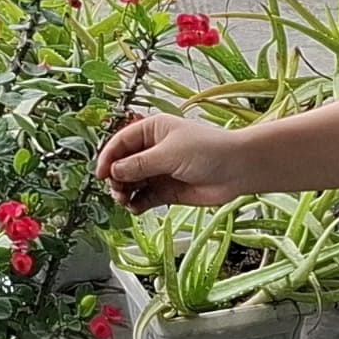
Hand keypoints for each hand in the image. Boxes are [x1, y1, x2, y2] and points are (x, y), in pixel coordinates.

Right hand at [99, 112, 249, 210]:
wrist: (238, 170)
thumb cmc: (208, 150)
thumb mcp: (169, 153)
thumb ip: (140, 164)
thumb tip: (114, 172)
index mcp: (152, 130)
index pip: (121, 142)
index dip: (108, 158)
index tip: (100, 174)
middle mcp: (153, 150)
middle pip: (122, 164)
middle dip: (116, 178)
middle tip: (118, 191)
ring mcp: (159, 171)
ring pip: (131, 183)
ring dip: (124, 192)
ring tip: (126, 201)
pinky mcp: (167, 190)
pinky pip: (144, 198)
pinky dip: (137, 204)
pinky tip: (137, 208)